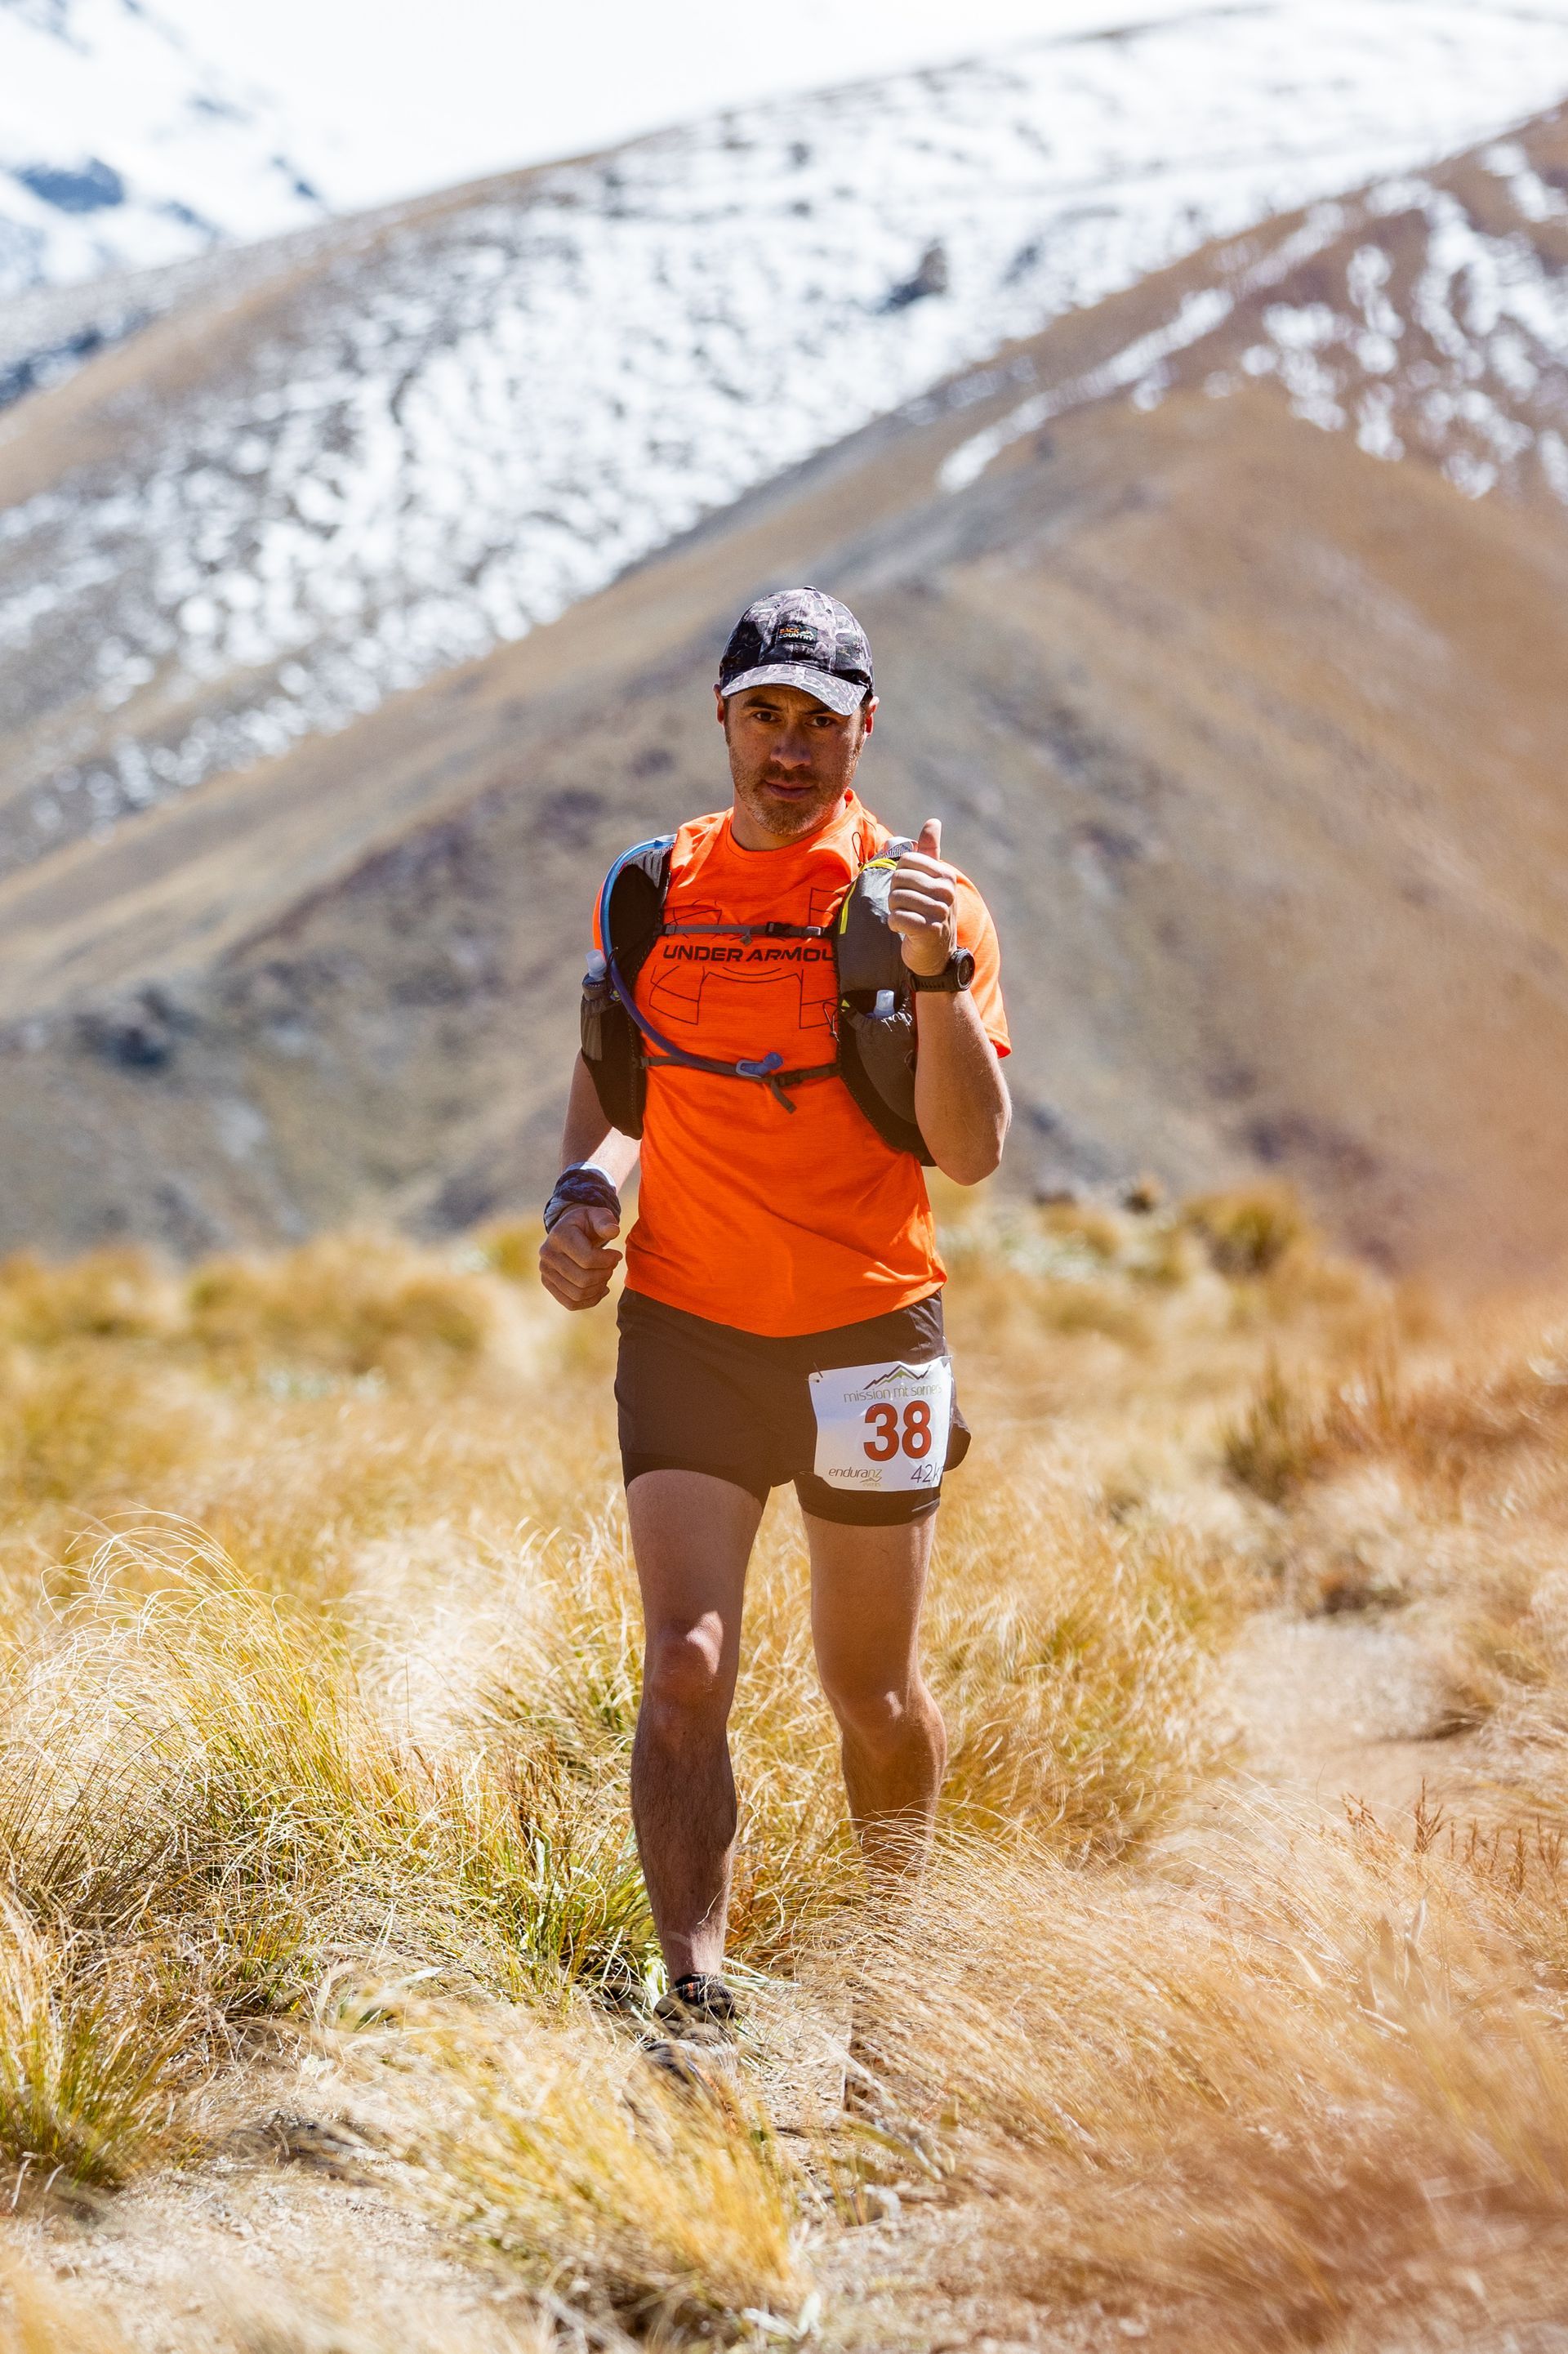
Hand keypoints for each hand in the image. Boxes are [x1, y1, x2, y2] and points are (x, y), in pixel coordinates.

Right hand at [538, 1203, 621, 1310]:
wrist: (570, 1231)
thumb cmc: (588, 1224)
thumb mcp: (598, 1215)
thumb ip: (606, 1221)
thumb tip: (612, 1231)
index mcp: (559, 1235)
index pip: (587, 1259)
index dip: (608, 1261)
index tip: (617, 1255)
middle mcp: (547, 1254)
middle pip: (582, 1279)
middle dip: (604, 1275)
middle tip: (611, 1266)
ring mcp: (545, 1271)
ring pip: (577, 1294)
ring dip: (598, 1288)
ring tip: (605, 1274)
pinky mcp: (548, 1284)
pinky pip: (571, 1303)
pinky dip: (590, 1300)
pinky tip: (601, 1288)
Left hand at [888, 818, 957, 977]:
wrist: (936, 954)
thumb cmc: (930, 913)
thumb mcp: (932, 881)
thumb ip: (929, 851)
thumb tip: (933, 822)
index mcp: (946, 875)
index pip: (907, 859)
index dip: (900, 875)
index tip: (910, 889)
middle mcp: (947, 892)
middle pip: (899, 878)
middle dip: (895, 893)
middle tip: (906, 906)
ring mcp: (940, 912)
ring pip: (895, 898)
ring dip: (894, 910)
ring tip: (907, 918)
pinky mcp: (929, 931)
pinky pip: (896, 918)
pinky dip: (894, 924)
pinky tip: (905, 929)